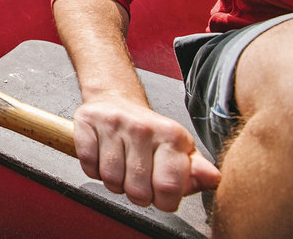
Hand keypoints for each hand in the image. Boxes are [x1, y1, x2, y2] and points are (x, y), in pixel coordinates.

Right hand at [73, 98, 220, 211]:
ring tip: (122, 170)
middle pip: (137, 190)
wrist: (117, 98)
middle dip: (137, 195)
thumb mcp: (180, 149)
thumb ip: (197, 170)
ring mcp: (113, 124)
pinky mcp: (87, 122)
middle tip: (139, 182)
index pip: (168, 187)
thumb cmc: (151, 131)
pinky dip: (94, 171)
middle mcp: (143, 128)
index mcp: (172, 135)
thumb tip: (213, 179)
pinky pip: (89, 166)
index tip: (162, 196)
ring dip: (115, 183)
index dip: (164, 202)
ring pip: (111, 180)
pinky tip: (103, 159)